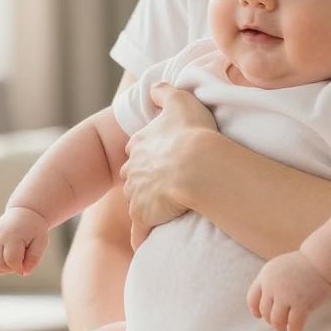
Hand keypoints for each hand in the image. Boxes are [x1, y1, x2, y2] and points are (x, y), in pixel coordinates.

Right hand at [0, 206, 49, 275]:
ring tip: (12, 261)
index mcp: (12, 235)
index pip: (11, 261)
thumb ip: (34, 259)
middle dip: (11, 269)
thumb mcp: (41, 243)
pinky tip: (2, 261)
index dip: (20, 268)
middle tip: (20, 262)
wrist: (23, 214)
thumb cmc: (34, 230)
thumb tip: (23, 273)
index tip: (26, 264)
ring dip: (1, 269)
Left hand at [119, 83, 217, 249]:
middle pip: (134, 178)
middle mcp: (132, 169)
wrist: (198, 166)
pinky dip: (141, 237)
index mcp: (139, 143)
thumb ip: (164, 92)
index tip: (164, 162)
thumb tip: (154, 88)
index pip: (139, 151)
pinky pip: (139, 232)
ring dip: (146, 208)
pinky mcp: (143, 216)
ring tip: (164, 214)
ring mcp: (135, 194)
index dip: (151, 157)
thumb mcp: (180, 100)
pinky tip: (148, 242)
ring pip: (136, 203)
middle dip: (144, 183)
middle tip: (165, 189)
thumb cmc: (194, 133)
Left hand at [247, 251, 330, 330]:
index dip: (255, 310)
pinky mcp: (300, 303)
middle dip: (271, 320)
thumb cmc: (305, 265)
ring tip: (287, 328)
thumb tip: (268, 306)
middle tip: (280, 323)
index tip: (259, 316)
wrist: (322, 260)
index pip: (252, 298)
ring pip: (276, 321)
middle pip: (265, 312)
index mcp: (266, 275)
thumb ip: (272, 283)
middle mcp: (272, 285)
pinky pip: (294, 324)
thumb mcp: (281, 268)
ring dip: (281, 327)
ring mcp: (285, 295)